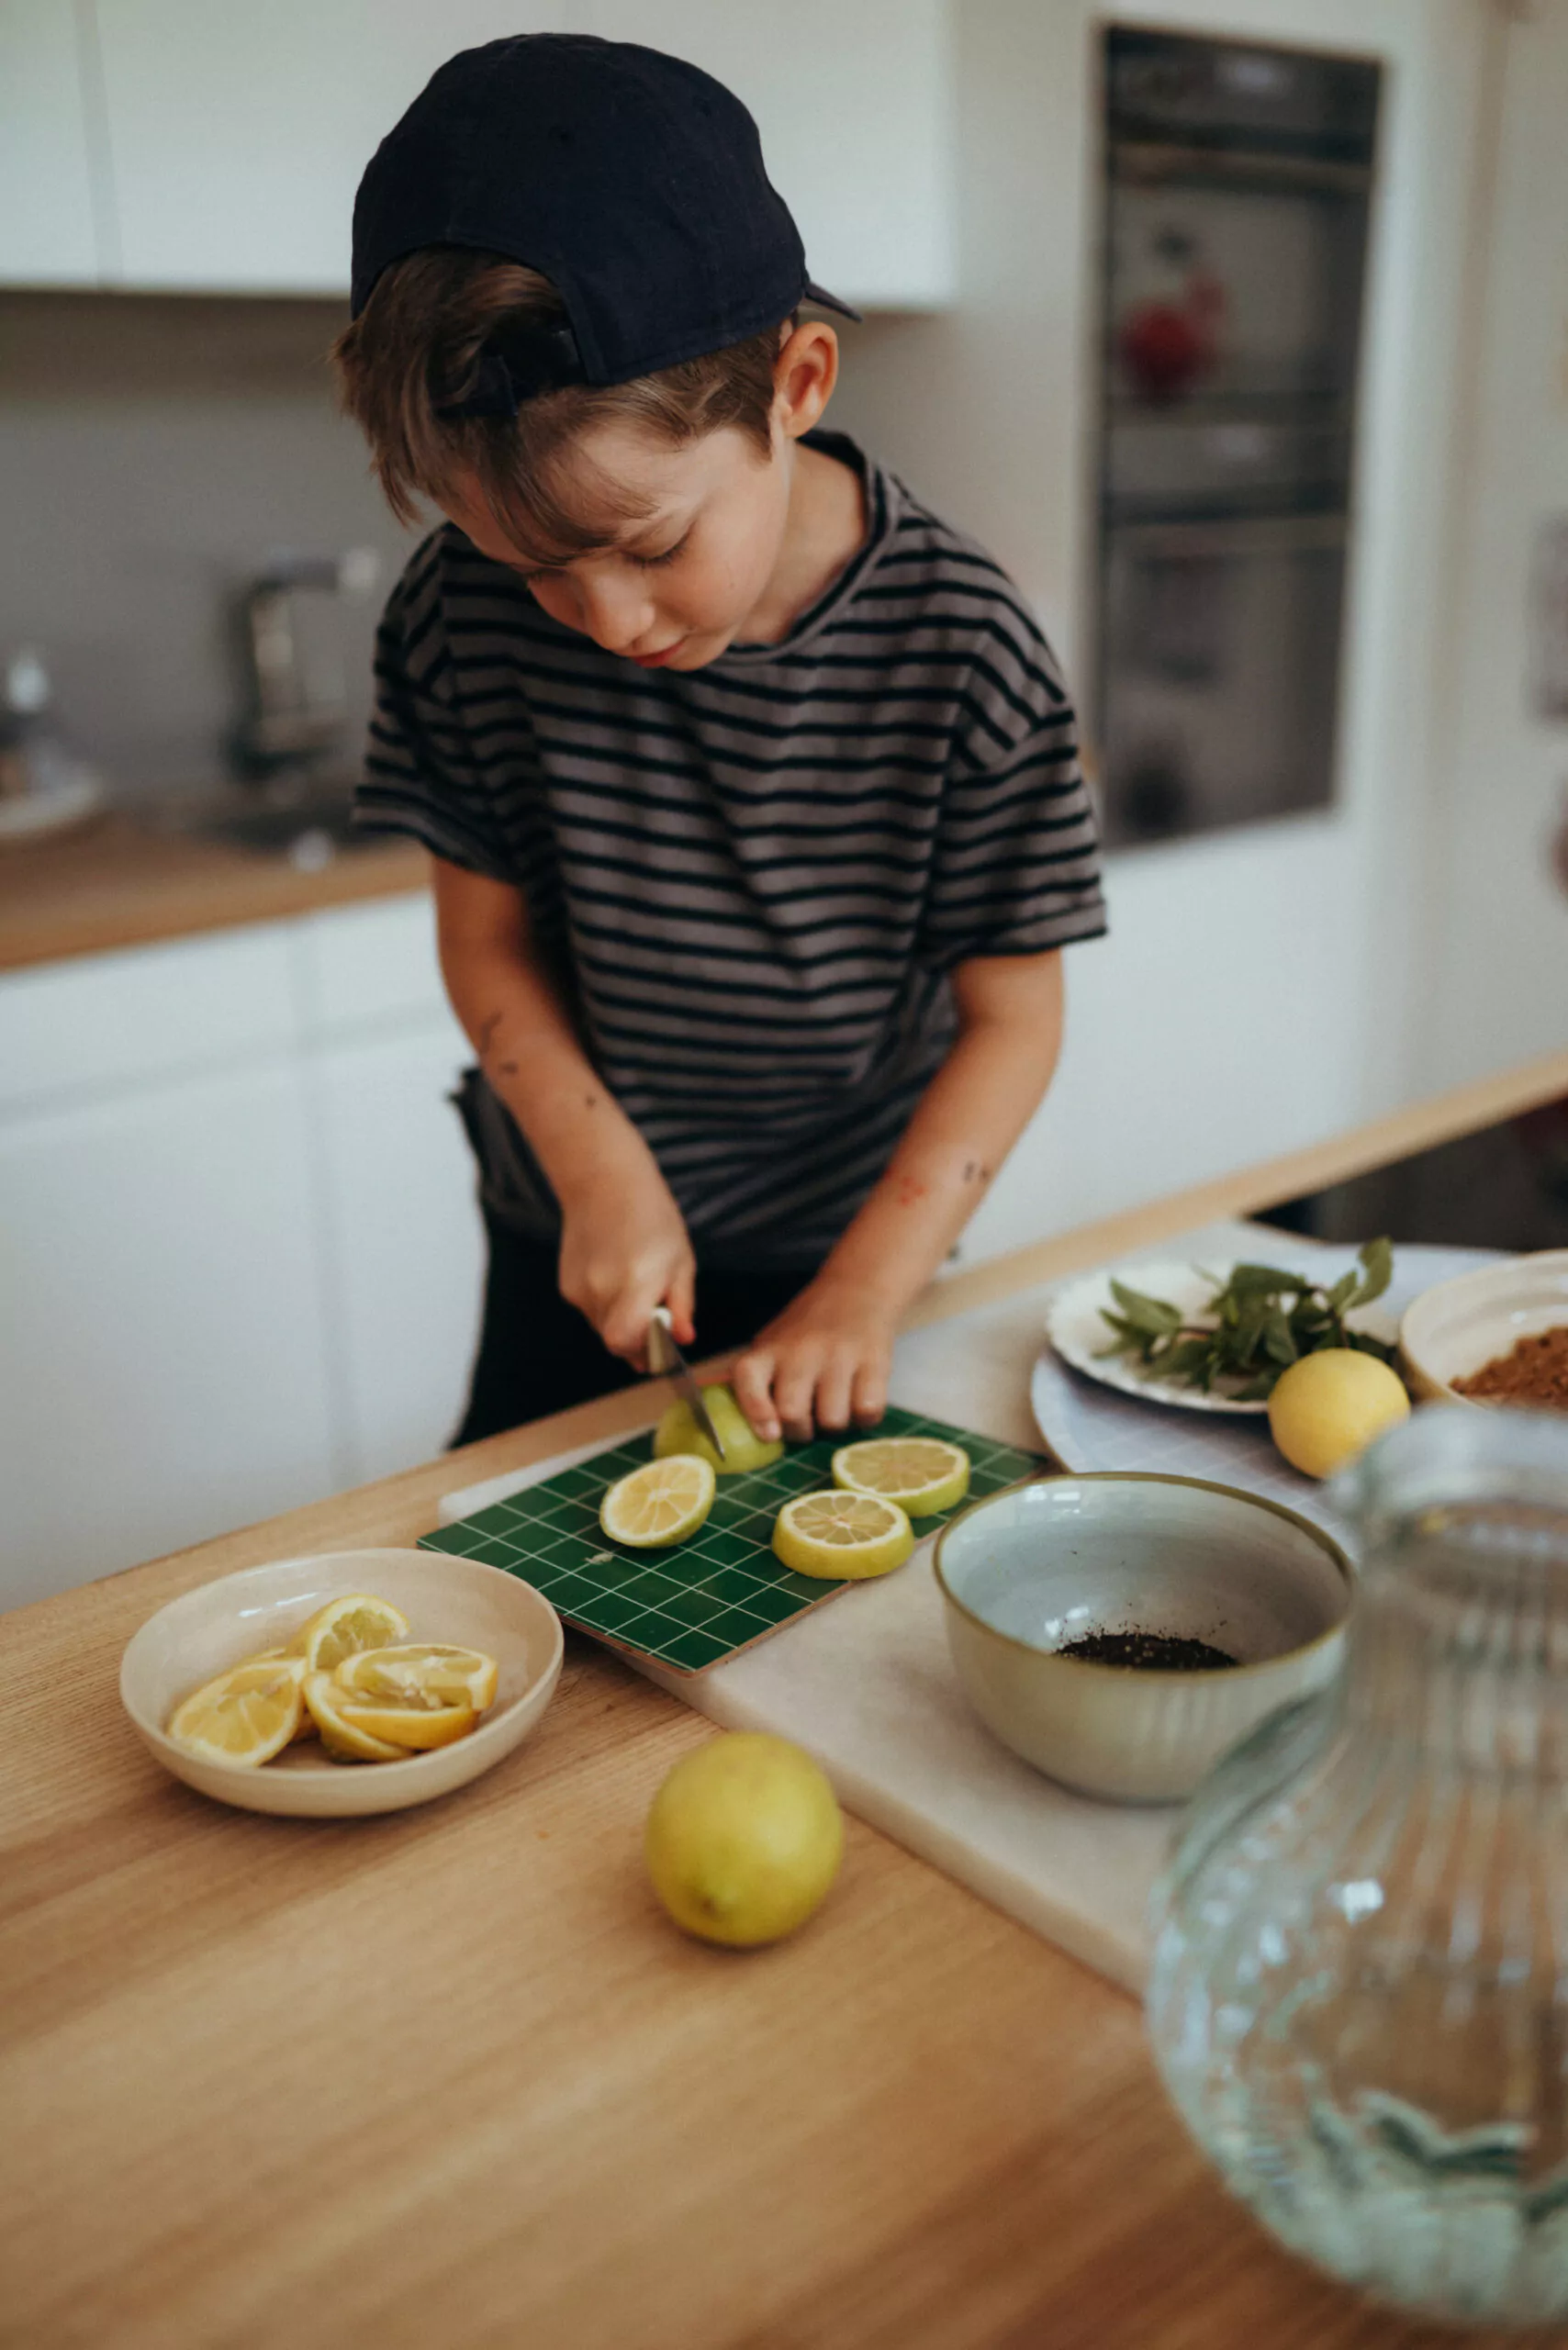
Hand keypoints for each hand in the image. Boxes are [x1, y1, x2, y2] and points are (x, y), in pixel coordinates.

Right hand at [557, 1161, 695, 1365]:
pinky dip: (605, 1307)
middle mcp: (602, 1290)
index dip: (644, 1352)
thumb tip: (685, 1339)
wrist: (605, 1183)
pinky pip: (590, 1312)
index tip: (661, 1349)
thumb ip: (682, 1304)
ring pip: (602, 1328)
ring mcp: (579, 1289)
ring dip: (621, 1323)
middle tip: (655, 1327)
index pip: (626, 1342)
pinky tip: (615, 1278)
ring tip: (635, 1290)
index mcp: (636, 1283)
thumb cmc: (652, 1217)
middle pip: (615, 1342)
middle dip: (637, 1342)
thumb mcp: (681, 1260)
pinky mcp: (567, 1285)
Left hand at [729, 1276, 896, 1444]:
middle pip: (792, 1413)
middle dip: (800, 1432)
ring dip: (835, 1427)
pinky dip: (864, 1419)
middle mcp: (801, 1351)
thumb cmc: (808, 1330)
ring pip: (832, 1420)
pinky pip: (867, 1412)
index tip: (770, 1435)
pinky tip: (860, 1402)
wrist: (857, 1288)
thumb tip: (742, 1423)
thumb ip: (757, 1380)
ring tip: (836, 1408)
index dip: (756, 1411)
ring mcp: (839, 1355)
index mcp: (770, 1349)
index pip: (748, 1379)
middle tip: (808, 1424)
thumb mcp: (773, 1344)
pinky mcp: (874, 1361)